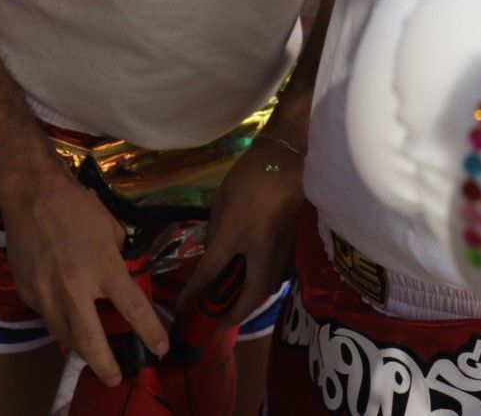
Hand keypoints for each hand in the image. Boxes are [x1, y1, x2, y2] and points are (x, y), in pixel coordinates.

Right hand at [4, 171, 167, 384]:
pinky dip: (59, 321)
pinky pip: (47, 316)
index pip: (133, 309)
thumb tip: (118, 276)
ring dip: (80, 348)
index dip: (151, 332)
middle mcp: (75, 287)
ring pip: (65, 334)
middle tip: (116, 378)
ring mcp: (47, 293)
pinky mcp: (27, 292)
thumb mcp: (110, 229)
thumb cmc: (77, 206)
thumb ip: (117, 258)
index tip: (161, 349)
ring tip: (92, 354)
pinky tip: (66, 318)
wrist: (31, 195)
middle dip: (106, 365)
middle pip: (92, 340)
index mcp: (104, 267)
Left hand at [175, 139, 305, 335]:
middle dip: (234, 314)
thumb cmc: (250, 175)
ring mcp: (284, 248)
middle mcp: (262, 247)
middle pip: (249, 295)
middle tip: (219, 322)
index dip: (195, 293)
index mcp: (236, 232)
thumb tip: (211, 254)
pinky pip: (281, 275)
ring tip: (236, 306)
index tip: (183, 308)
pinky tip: (257, 283)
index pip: (211, 272)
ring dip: (251, 302)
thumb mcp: (222, 200)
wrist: (288, 157)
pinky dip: (266, 285)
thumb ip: (215, 231)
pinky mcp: (297, 245)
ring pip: (269, 288)